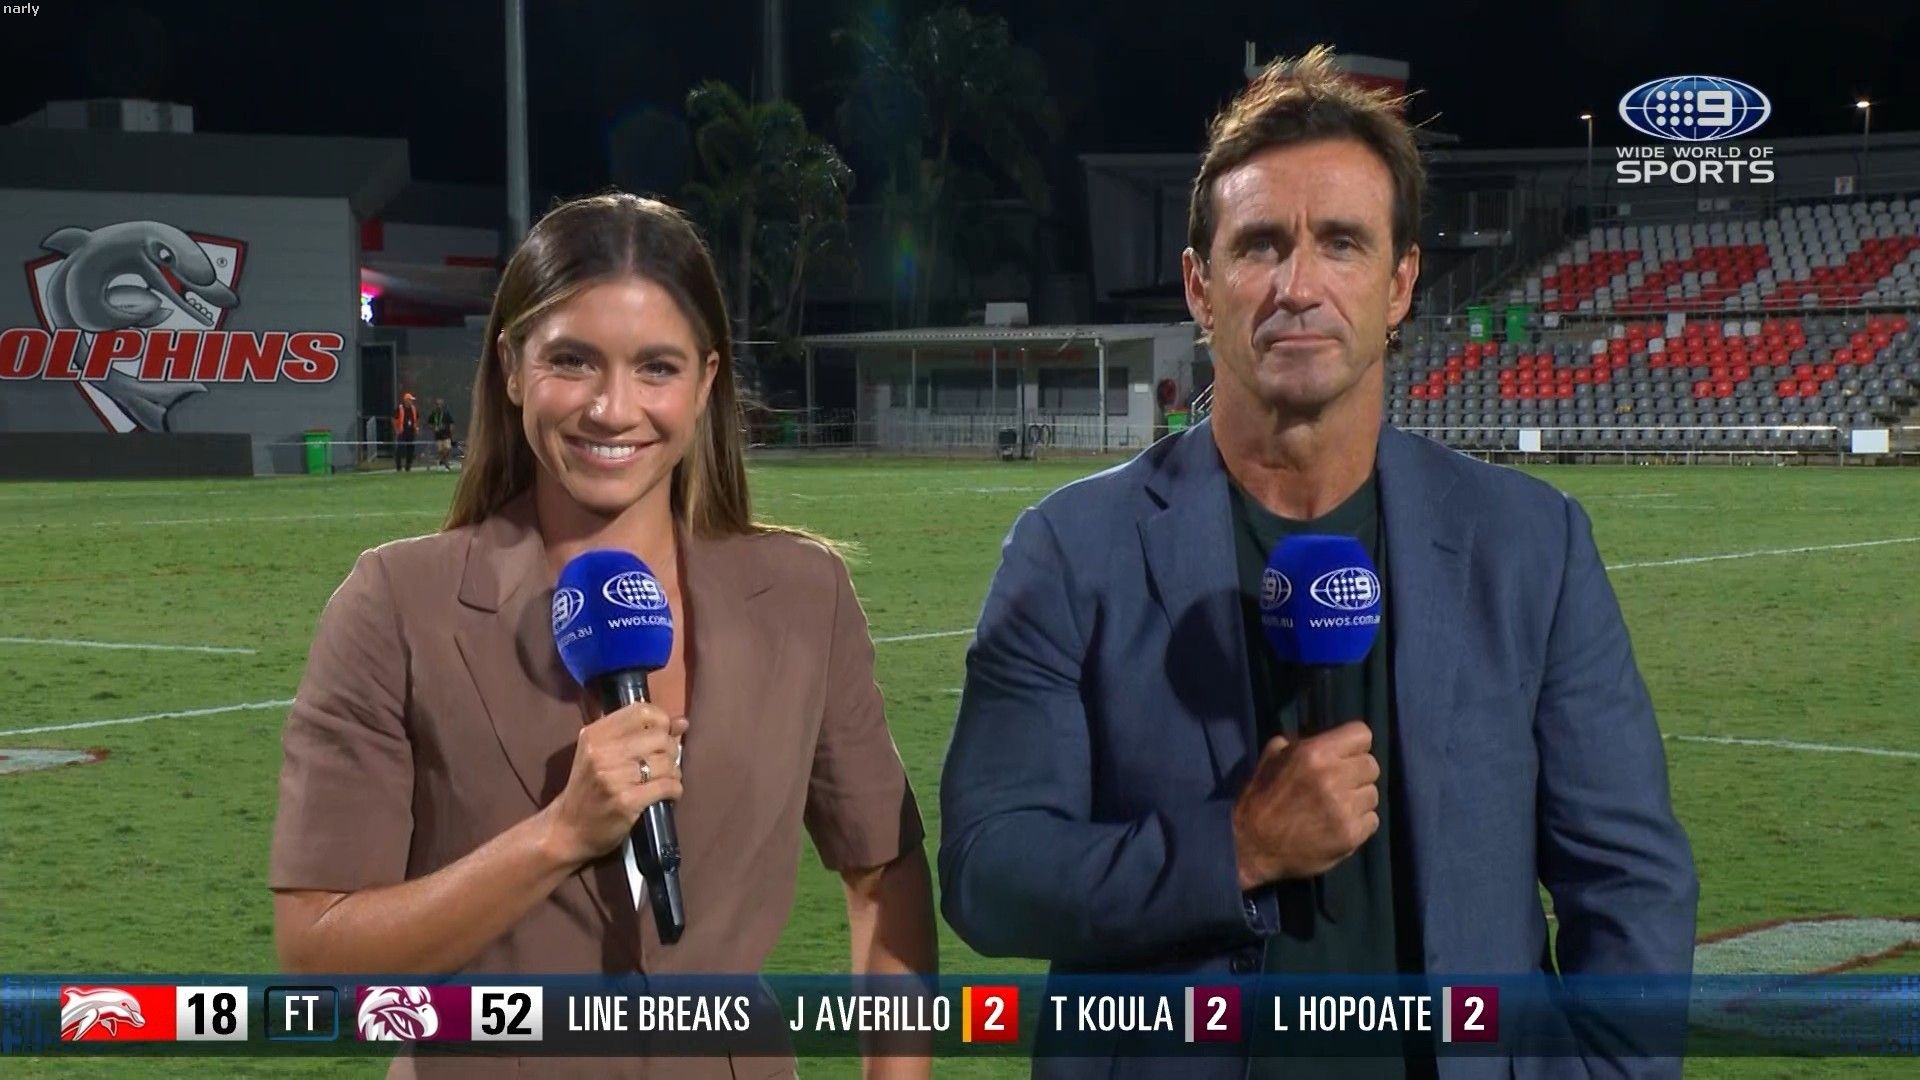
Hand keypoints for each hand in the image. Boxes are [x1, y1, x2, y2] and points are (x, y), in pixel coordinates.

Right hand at [543, 702, 686, 866]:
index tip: (661, 735)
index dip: (661, 720)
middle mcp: (602, 752)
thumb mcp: (603, 755)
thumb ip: (640, 734)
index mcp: (595, 734)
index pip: (641, 711)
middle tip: (664, 763)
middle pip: (659, 738)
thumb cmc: (588, 788)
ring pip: (666, 763)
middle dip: (670, 750)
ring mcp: (614, 777)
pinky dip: (675, 790)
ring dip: (673, 772)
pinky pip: (667, 786)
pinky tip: (668, 794)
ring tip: (664, 780)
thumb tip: (682, 722)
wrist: (568, 829)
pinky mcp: (626, 801)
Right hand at [1231, 720, 1379, 889]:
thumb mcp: (1270, 759)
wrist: (1252, 847)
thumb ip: (1297, 743)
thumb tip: (1321, 739)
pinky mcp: (1351, 835)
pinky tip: (1339, 824)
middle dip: (1356, 773)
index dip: (1353, 746)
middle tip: (1339, 784)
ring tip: (1337, 807)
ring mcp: (1345, 808)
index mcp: (1314, 753)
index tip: (1343, 756)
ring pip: (1373, 793)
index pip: (1362, 735)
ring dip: (1358, 799)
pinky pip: (1372, 820)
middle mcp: (1334, 777)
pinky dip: (1359, 822)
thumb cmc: (1260, 800)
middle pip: (1372, 765)